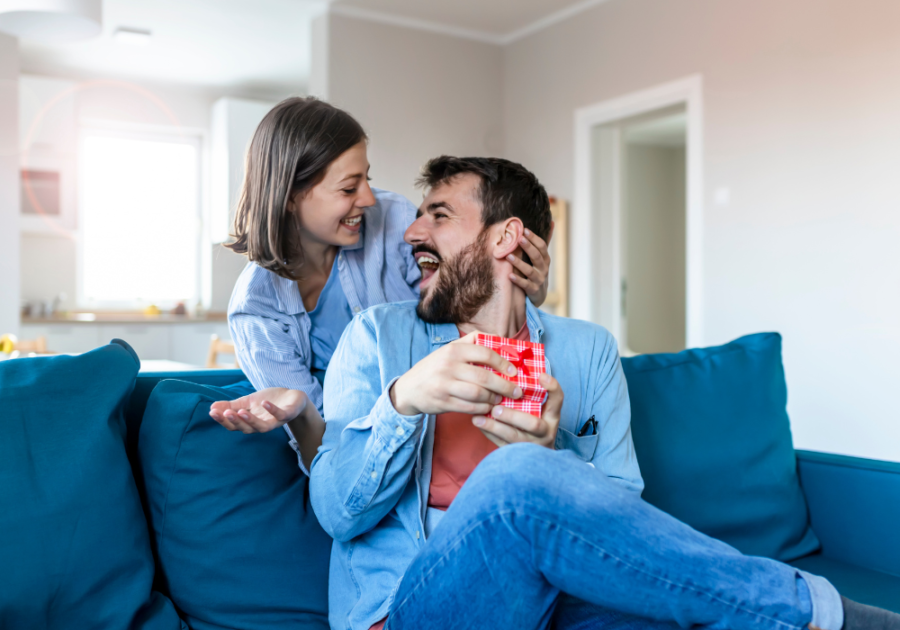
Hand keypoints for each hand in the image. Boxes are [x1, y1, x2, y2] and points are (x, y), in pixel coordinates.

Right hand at [209, 387, 308, 433]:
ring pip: (262, 427)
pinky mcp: (287, 414)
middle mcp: (262, 425)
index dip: (223, 420)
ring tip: (241, 412)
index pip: (235, 425)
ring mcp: (275, 421)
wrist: (293, 398)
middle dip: (235, 422)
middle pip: (247, 429)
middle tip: (225, 413)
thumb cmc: (269, 401)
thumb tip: (212, 407)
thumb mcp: (248, 402)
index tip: (212, 412)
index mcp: (251, 422)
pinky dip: (272, 410)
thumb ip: (232, 406)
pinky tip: (264, 403)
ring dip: (251, 421)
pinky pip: (280, 415)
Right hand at [390, 332, 522, 416]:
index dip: (503, 362)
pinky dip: (483, 409)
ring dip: (494, 399)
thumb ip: (472, 343)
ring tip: (501, 400)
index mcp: (453, 349)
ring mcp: (444, 385)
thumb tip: (501, 341)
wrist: (409, 389)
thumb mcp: (449, 350)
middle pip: (484, 376)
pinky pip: (469, 408)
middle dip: (505, 386)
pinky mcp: (443, 402)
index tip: (514, 371)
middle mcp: (448, 365)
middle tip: (517, 391)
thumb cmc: (435, 368)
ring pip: (478, 394)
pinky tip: (488, 408)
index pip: (485, 353)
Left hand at [472, 372, 562, 448]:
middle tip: (496, 408)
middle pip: (534, 425)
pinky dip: (489, 434)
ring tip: (478, 418)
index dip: (552, 387)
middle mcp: (545, 431)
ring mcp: (532, 445)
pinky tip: (478, 423)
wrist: (536, 455)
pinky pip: (502, 445)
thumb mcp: (540, 408)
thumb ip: (532, 393)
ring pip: (514, 437)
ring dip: (495, 427)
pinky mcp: (518, 453)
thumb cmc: (535, 421)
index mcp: (552, 416)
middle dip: (513, 416)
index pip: (557, 400)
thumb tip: (513, 369)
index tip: (541, 375)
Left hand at [508, 223, 552, 306]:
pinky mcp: (532, 290)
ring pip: (529, 271)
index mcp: (545, 259)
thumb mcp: (543, 257)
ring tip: (508, 256)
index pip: (542, 246)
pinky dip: (517, 280)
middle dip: (528, 247)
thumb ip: (545, 242)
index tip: (524, 230)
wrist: (539, 295)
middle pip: (536, 256)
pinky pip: (525, 284)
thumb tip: (552, 222)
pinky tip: (509, 275)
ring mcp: (538, 280)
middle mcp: (543, 269)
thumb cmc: (538, 272)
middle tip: (518, 238)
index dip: (534, 238)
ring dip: (519, 263)